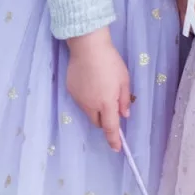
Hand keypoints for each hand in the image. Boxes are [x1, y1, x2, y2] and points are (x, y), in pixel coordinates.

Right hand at [66, 27, 130, 151]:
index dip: (114, 140)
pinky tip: (90, 81)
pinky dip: (87, 97)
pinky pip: (81, 100)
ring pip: (88, 111)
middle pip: (97, 122)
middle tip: (110, 105)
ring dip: (95, 107)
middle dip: (104, 120)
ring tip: (100, 87)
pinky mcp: (70, 91)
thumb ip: (124, 99)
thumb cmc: (110, 61)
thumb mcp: (124, 79)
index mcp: (106, 103)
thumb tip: (124, 114)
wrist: (87, 46)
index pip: (110, 128)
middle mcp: (91, 105)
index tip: (117, 148)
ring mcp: (79, 99)